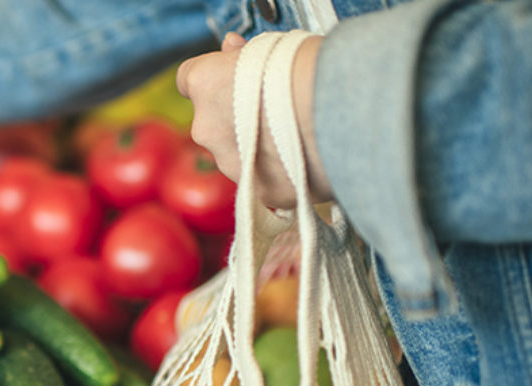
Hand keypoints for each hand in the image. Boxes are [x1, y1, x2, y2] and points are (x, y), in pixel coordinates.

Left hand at [176, 32, 331, 208]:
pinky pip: (266, 182)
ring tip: (299, 135)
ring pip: (238, 155)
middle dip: (239, 118)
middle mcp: (207, 127)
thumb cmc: (309, 70)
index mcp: (204, 83)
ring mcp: (230, 164)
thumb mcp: (271, 47)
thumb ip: (241, 55)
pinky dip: (282, 174)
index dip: (214, 80)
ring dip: (259, 149)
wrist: (341, 114)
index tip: (232, 79)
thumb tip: (231, 48)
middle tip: (278, 110)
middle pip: (215, 122)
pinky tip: (309, 160)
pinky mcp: (260, 192)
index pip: (190, 80)